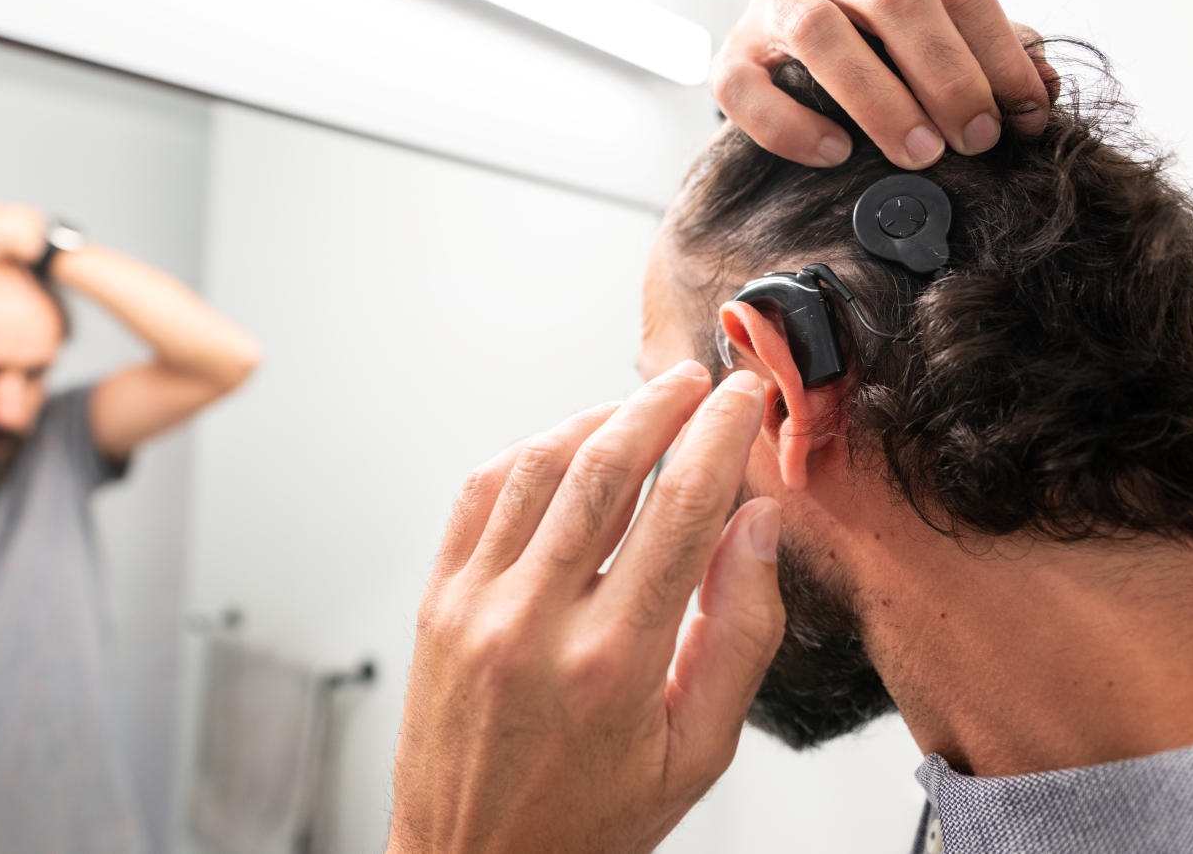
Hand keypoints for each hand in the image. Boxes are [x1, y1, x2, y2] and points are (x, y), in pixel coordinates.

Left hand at [388, 363, 785, 853]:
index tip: (742, 401)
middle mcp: (534, 624)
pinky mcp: (436, 603)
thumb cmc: (587, 822)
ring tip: (637, 409)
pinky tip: (563, 448)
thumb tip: (757, 528)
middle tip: (695, 383)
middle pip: (605, 467)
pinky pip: (479, 495)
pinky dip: (527, 453)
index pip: (681, 510)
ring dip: (594, 419)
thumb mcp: (696, 755)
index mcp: (612, 664)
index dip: (719, 438)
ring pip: (537, 466)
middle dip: (660, 407)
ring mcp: (474, 606)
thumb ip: (739, 636)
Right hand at [712, 0, 1057, 169]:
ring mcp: (769, 1)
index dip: (998, 51)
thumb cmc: (878, 45)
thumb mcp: (940, 34)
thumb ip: (990, 55)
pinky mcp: (730, 56)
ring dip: (880, 100)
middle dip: (946, 74)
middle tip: (977, 137)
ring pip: (818, 32)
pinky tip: (838, 153)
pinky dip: (794, 127)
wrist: (788, 60)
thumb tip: (1040, 92)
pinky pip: (747, 91)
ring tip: (920, 153)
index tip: (1026, 113)